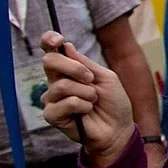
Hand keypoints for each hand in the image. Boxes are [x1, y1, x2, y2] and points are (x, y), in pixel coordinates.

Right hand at [39, 35, 134, 167]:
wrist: (118, 128)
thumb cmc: (113, 103)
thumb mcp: (105, 77)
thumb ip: (85, 63)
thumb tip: (65, 46)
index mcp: (68, 70)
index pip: (51, 52)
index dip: (49, 41)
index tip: (57, 39)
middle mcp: (56, 82)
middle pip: (50, 62)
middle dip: (74, 68)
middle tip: (91, 79)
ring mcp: (53, 98)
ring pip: (62, 85)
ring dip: (86, 93)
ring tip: (93, 101)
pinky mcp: (52, 115)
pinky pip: (66, 103)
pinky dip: (82, 105)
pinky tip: (87, 112)